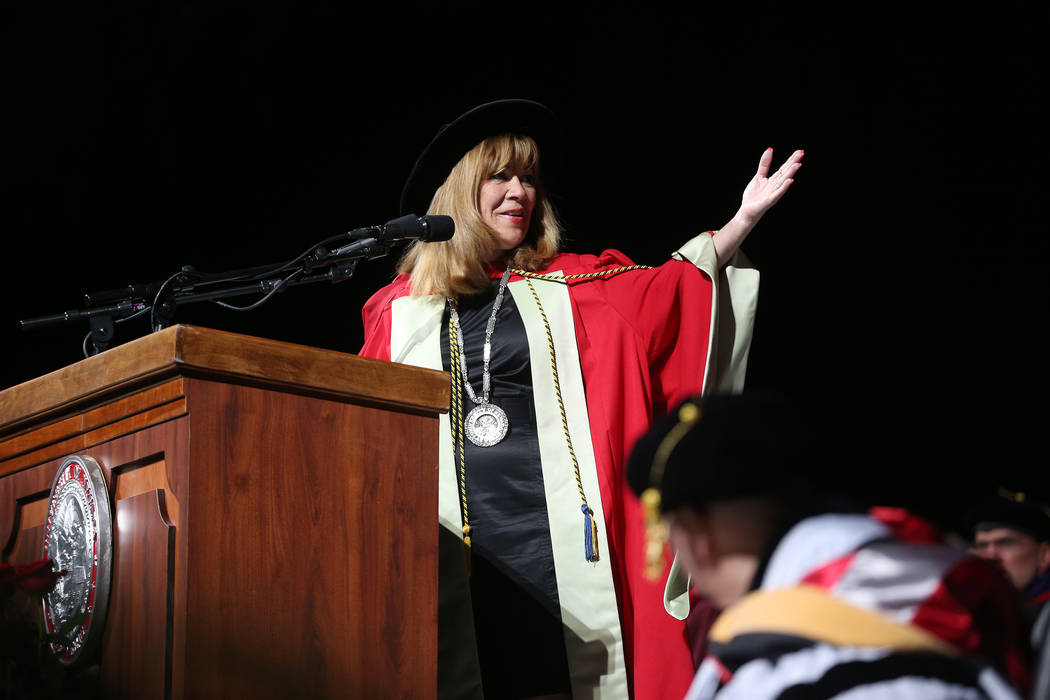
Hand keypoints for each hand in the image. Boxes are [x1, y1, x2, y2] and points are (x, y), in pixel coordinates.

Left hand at [709, 147, 802, 267]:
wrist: (746, 212)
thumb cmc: (753, 196)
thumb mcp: (759, 177)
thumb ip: (764, 164)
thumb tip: (770, 149)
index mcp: (774, 180)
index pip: (784, 168)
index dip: (791, 159)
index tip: (799, 151)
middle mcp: (776, 186)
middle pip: (786, 172)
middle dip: (794, 163)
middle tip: (802, 153)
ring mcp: (773, 193)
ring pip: (784, 181)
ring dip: (791, 173)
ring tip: (798, 164)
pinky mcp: (769, 201)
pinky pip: (778, 193)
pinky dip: (783, 187)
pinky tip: (789, 181)